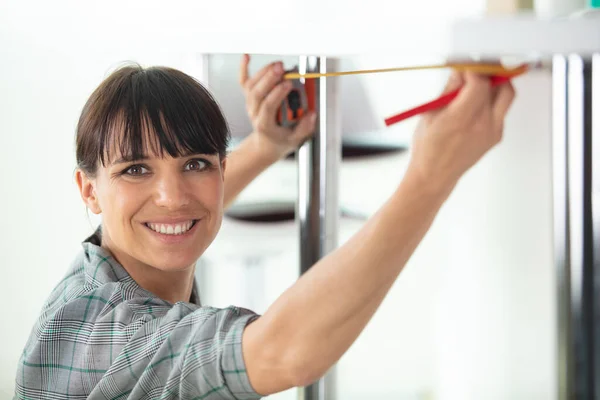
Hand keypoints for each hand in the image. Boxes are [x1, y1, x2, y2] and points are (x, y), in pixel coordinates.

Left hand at [239, 54, 316, 159]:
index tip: (289, 84)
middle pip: (257, 93)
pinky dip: (244, 68)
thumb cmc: (281, 139)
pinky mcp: (249, 97)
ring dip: (264, 72)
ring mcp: (250, 104)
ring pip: (251, 85)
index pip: (268, 107)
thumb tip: (311, 114)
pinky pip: (243, 81)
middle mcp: (255, 112)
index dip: (277, 94)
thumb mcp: (295, 139)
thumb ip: (304, 128)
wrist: (267, 142)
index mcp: (265, 124)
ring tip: (278, 65)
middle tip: (282, 69)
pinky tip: (247, 57)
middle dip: (269, 79)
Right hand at [407, 69, 515, 192]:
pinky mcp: (496, 137)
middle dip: (489, 74)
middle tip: (477, 72)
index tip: (465, 68)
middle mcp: (481, 125)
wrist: (435, 174)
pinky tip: (477, 104)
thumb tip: (459, 72)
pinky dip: (492, 101)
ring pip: (506, 97)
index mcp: (460, 118)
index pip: (480, 83)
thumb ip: (449, 91)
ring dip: (495, 86)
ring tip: (479, 85)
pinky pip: (501, 111)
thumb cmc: (428, 148)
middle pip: (500, 86)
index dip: (473, 71)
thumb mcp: (430, 114)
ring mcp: (492, 132)